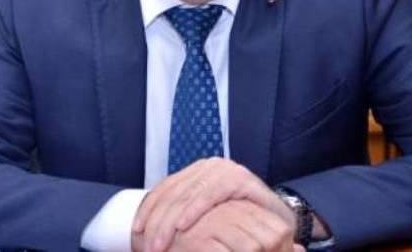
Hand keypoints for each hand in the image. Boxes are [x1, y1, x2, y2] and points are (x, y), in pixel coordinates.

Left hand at [133, 157, 295, 251]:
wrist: (276, 220)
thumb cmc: (238, 222)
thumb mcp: (205, 217)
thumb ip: (183, 215)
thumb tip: (145, 230)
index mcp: (195, 173)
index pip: (164, 189)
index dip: (147, 210)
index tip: (135, 232)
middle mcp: (207, 167)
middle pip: (173, 193)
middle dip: (156, 221)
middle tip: (147, 246)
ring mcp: (224, 170)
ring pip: (188, 194)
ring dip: (170, 221)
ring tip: (159, 243)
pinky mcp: (239, 179)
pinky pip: (211, 193)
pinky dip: (195, 209)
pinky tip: (183, 226)